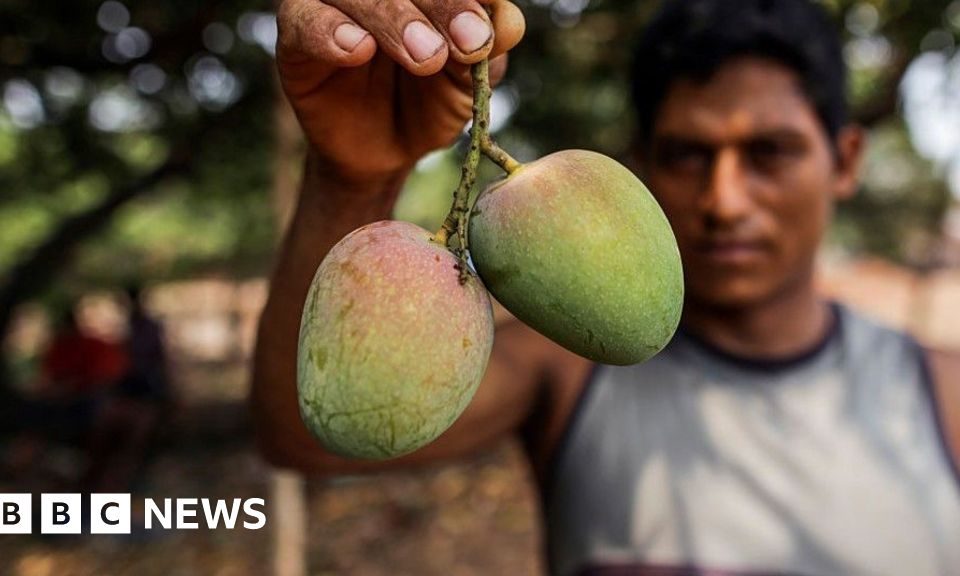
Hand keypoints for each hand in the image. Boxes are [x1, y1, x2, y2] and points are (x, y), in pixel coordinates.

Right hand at [276, 0, 524, 187]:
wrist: (386, 151)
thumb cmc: (431, 101)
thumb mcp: (468, 82)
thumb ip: (488, 49)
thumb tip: (510, 20)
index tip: (488, 32)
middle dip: (440, 6)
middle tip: (466, 43)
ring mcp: (333, 4)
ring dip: (392, 19)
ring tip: (426, 57)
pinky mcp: (296, 34)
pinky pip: (304, 20)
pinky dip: (330, 33)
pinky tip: (357, 50)